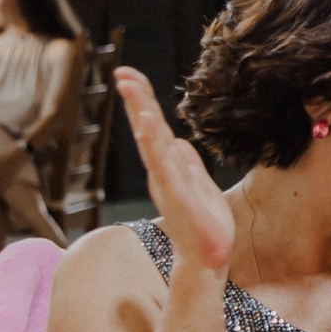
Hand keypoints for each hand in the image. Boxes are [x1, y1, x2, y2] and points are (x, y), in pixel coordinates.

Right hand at [115, 66, 233, 270]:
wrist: (209, 258)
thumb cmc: (205, 224)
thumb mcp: (198, 184)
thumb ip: (186, 164)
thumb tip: (178, 142)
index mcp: (168, 166)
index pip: (153, 126)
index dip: (142, 101)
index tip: (129, 75)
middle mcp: (162, 171)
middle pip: (146, 128)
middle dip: (135, 99)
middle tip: (121, 73)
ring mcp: (167, 182)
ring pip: (151, 141)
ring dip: (141, 113)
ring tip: (130, 88)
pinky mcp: (177, 195)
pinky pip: (164, 165)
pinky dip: (154, 144)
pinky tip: (148, 124)